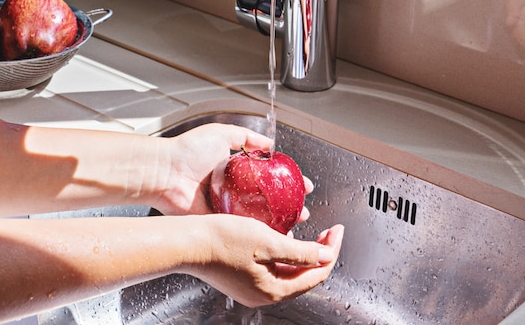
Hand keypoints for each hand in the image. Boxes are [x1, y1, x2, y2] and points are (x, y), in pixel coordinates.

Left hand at [151, 123, 313, 219]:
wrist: (165, 172)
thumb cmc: (187, 151)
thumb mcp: (222, 134)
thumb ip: (246, 137)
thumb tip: (268, 144)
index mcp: (233, 171)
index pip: (268, 177)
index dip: (288, 181)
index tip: (303, 185)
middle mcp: (232, 190)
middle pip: (267, 201)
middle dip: (287, 206)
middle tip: (302, 209)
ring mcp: (225, 208)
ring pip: (258, 218)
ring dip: (277, 222)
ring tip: (294, 223)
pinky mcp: (216, 222)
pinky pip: (241, 229)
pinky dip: (257, 233)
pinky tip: (273, 235)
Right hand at [186, 214, 343, 307]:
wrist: (188, 243)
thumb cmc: (222, 241)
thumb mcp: (268, 241)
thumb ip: (300, 251)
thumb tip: (326, 256)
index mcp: (274, 290)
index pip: (316, 274)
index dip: (331, 251)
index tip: (337, 231)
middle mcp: (265, 294)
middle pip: (305, 275)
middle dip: (321, 253)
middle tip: (329, 232)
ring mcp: (253, 287)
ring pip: (290, 271)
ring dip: (304, 253)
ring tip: (312, 234)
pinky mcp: (244, 277)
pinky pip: (274, 267)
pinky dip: (286, 253)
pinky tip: (285, 237)